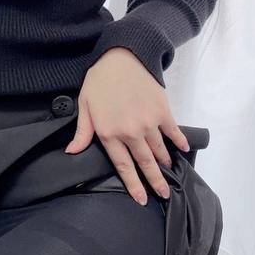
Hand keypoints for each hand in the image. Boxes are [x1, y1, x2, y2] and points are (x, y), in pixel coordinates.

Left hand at [64, 47, 189, 205]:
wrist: (123, 56)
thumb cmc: (100, 80)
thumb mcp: (85, 106)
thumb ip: (82, 132)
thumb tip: (72, 152)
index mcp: (110, 133)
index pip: (123, 166)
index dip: (133, 184)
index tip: (141, 198)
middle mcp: (131, 132)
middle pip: (145, 163)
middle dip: (154, 181)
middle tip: (163, 194)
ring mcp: (149, 123)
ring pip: (159, 150)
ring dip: (164, 164)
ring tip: (169, 173)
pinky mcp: (162, 111)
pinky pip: (173, 132)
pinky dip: (179, 142)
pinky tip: (182, 150)